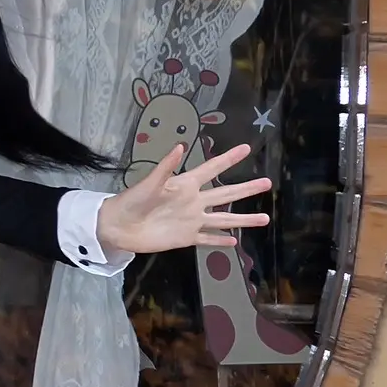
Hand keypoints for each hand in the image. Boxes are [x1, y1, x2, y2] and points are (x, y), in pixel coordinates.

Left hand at [96, 142, 271, 256]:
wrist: (119, 226)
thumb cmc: (133, 200)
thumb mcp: (149, 183)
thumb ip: (166, 167)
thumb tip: (180, 146)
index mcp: (185, 184)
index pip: (212, 168)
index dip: (228, 159)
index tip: (246, 148)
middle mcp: (194, 201)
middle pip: (226, 193)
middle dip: (247, 189)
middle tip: (267, 183)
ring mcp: (192, 220)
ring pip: (224, 219)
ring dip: (243, 219)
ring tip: (264, 219)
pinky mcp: (187, 237)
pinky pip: (207, 238)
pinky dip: (220, 240)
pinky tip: (235, 241)